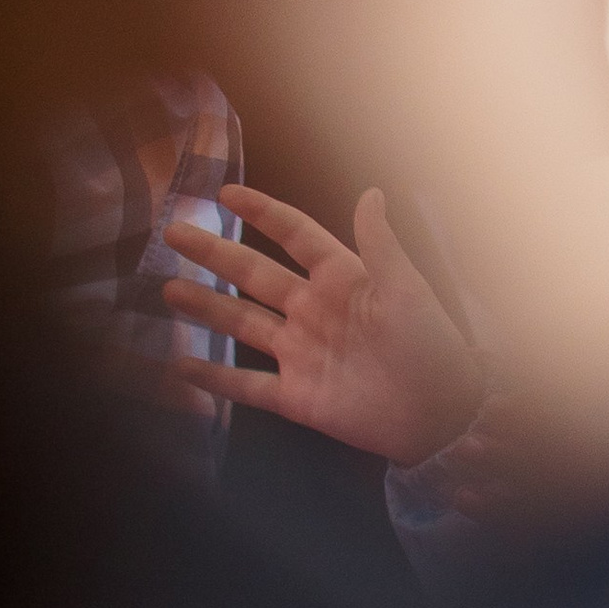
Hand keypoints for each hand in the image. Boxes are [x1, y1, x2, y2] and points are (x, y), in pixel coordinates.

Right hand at [162, 183, 487, 466]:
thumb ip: (381, 245)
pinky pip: (247, 385)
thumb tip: (370, 191)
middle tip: (173, 233)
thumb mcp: (408, 290)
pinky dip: (214, 377)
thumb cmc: (431, 346)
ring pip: (242, 324)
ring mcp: (301, 354)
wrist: (441, 416)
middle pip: (254, 274)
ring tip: (167, 288)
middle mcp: (314, 311)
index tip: (225, 193)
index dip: (263, 213)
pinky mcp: (296, 397)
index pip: (295, 236)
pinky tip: (179, 364)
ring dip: (206, 307)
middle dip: (214, 254)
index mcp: (343, 279)